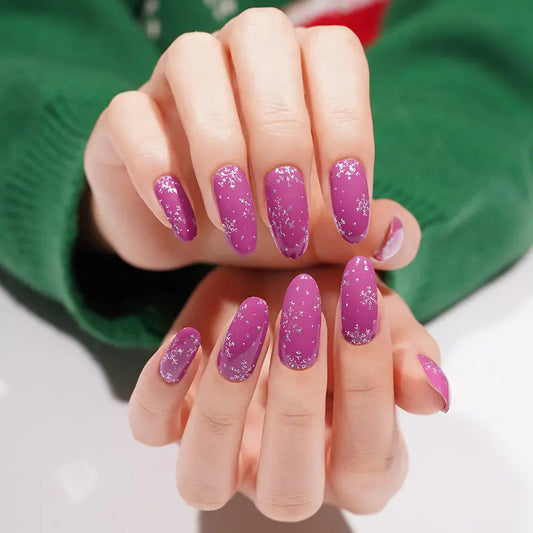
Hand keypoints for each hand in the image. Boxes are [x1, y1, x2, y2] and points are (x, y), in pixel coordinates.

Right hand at [84, 8, 418, 269]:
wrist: (186, 234)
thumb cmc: (261, 224)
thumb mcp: (316, 237)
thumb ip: (360, 233)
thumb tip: (399, 240)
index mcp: (298, 68)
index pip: (334, 57)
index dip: (346, 130)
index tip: (345, 214)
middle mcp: (237, 56)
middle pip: (263, 41)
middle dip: (282, 139)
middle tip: (287, 219)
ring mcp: (174, 80)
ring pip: (192, 62)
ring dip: (221, 152)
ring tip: (235, 225)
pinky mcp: (124, 117)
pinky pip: (130, 114)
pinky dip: (158, 171)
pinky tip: (184, 223)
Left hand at [129, 263, 448, 520]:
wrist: (278, 276)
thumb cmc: (337, 303)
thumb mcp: (380, 318)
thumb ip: (408, 354)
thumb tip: (431, 392)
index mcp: (349, 460)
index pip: (367, 463)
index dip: (367, 387)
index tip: (362, 306)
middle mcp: (283, 472)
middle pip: (288, 491)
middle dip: (298, 399)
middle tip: (307, 312)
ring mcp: (222, 452)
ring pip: (205, 479)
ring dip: (227, 403)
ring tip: (253, 323)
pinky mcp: (172, 419)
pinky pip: (150, 428)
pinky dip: (162, 390)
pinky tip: (191, 339)